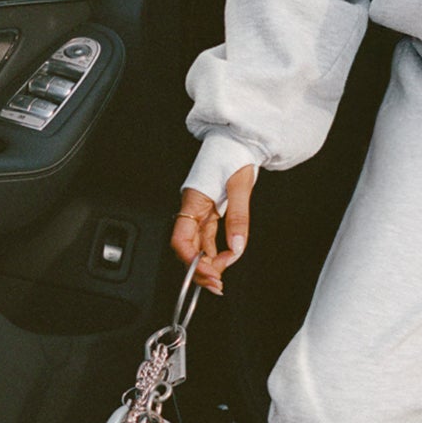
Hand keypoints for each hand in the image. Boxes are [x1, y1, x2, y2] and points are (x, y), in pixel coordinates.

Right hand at [171, 164, 255, 295]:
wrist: (238, 138)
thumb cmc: (233, 153)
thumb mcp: (240, 186)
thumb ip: (238, 217)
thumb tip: (237, 246)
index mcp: (193, 201)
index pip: (181, 240)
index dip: (191, 262)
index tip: (208, 274)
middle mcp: (193, 208)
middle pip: (188, 247)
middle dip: (200, 269)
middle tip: (217, 284)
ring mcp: (201, 210)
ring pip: (198, 244)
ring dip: (208, 263)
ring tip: (220, 278)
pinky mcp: (211, 209)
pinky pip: (208, 236)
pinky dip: (215, 251)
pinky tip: (223, 261)